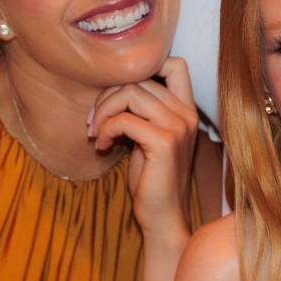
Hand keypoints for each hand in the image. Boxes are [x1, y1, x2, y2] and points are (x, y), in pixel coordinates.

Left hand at [90, 57, 197, 261]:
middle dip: (107, 96)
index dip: (141, 68)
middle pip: (139, 78)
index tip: (118, 94)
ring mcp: (178, 127)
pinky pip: (124, 119)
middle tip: (93, 122)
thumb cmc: (150, 179)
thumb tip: (111, 86)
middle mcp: (187, 114)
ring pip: (130, 93)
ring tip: (96, 132)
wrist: (162, 217)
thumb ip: (141, 110)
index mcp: (187, 109)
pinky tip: (102, 144)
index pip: (174, 63)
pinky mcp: (163, 143)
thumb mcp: (147, 137)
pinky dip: (106, 128)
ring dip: (103, 110)